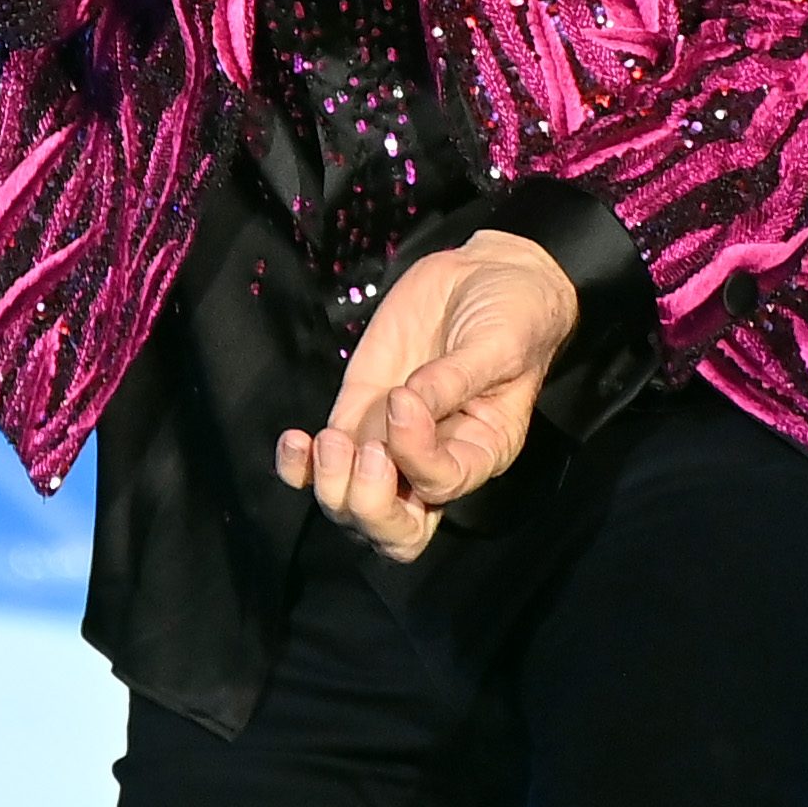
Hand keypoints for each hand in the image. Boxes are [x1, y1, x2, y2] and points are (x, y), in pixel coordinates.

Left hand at [274, 231, 578, 562]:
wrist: (488, 277)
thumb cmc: (512, 315)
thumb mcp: (499, 344)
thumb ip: (455, 379)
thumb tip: (406, 404)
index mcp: (479, 453)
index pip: (438, 488)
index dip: (413, 456)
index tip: (404, 397)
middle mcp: (431, 462)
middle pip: (392, 530)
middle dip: (366, 506)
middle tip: (363, 450)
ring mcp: (388, 441)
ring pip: (349, 504)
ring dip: (330, 484)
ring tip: (328, 439)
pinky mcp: (357, 412)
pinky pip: (319, 463)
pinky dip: (298, 466)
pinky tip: (295, 441)